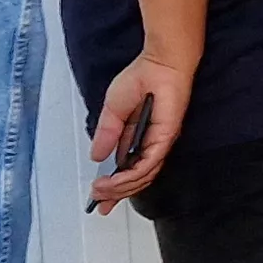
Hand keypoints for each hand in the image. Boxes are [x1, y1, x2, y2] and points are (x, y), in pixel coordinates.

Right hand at [88, 53, 195, 208]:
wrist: (159, 63)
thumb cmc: (141, 78)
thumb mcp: (113, 110)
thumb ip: (106, 134)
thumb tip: (97, 156)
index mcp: (137, 138)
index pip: (128, 170)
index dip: (114, 187)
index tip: (99, 199)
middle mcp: (150, 144)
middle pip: (135, 178)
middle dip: (114, 192)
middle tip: (97, 197)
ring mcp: (159, 143)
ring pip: (142, 176)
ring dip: (119, 186)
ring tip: (101, 190)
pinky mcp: (165, 139)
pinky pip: (149, 165)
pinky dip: (131, 175)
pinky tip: (116, 180)